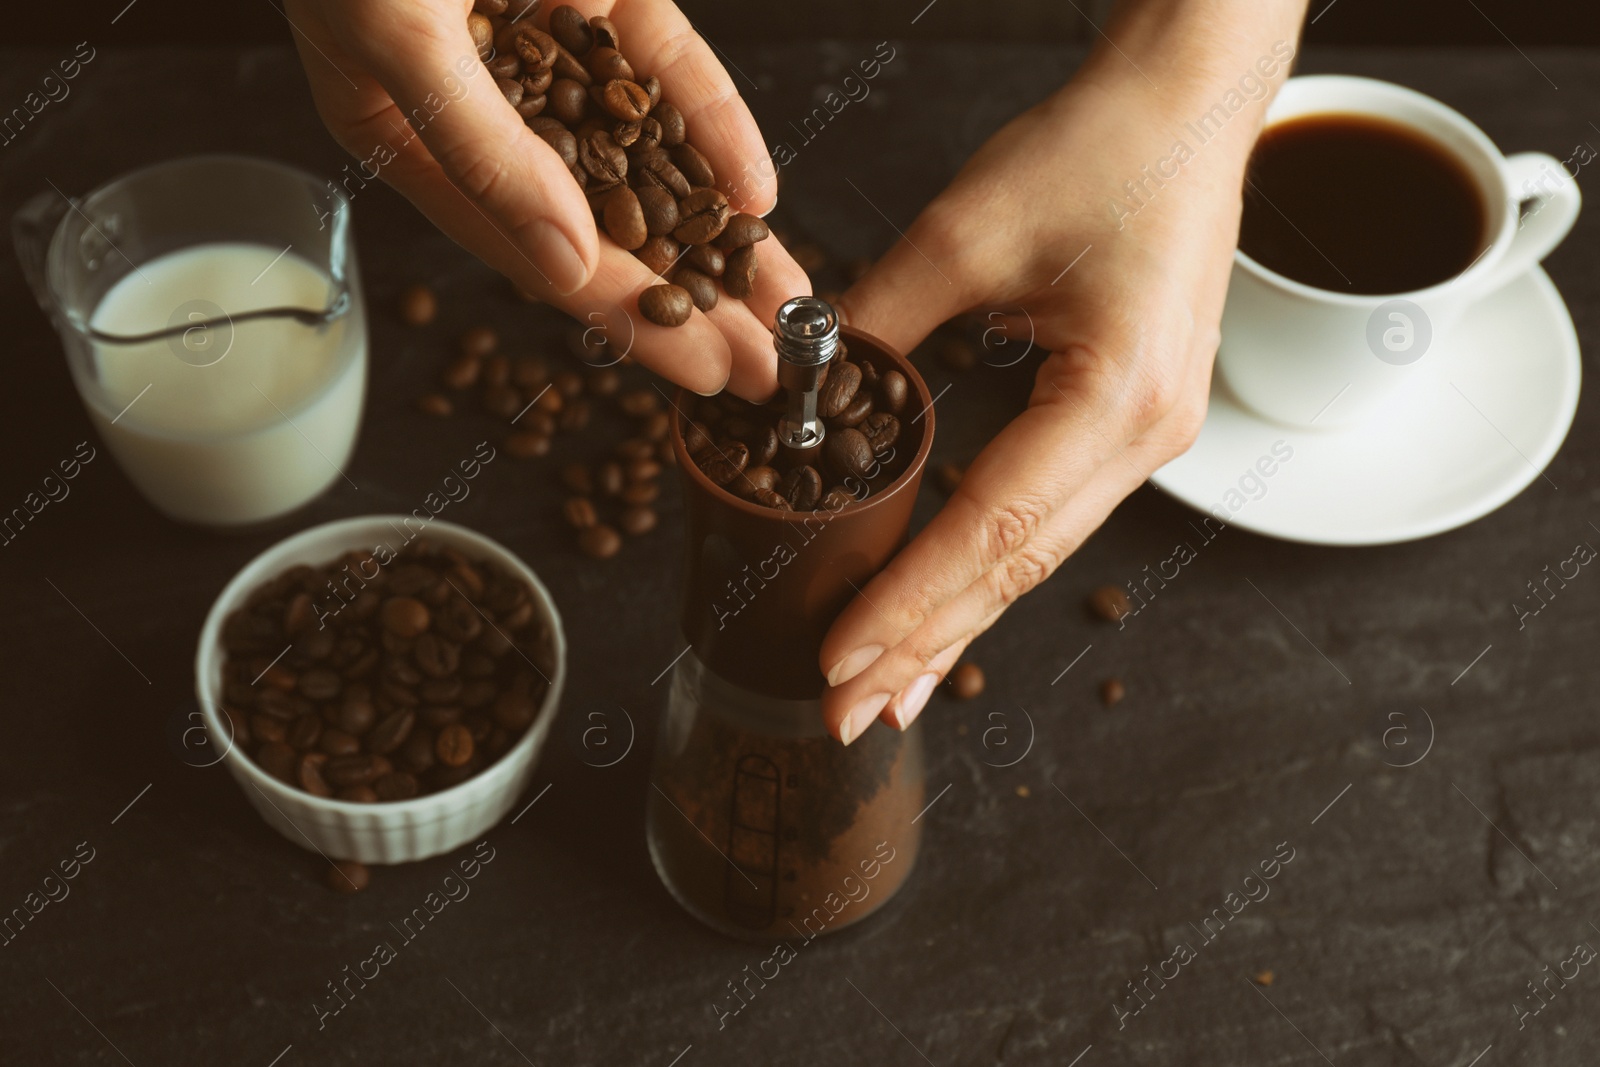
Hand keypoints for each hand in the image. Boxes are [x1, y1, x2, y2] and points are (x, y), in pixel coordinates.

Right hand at [283, 0, 808, 398]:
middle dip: (690, 298)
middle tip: (771, 365)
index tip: (704, 368)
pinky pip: (664, 68)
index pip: (533, 254)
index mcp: (412, 138)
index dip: (622, 317)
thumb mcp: (398, 36)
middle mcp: (488, 110)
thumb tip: (566, 264)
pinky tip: (757, 188)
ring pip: (647, 162)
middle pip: (604, 226)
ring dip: (718, 234)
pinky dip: (712, 122)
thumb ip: (482, 151)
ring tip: (787, 300)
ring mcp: (549, 52)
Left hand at [818, 12, 1302, 742]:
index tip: (836, 661)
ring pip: (1035, 554)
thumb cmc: (1101, 147)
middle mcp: (1148, 438)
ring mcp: (1149, 437)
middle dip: (927, 646)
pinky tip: (944, 607)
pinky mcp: (1130, 420)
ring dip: (956, 622)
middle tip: (846, 716)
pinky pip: (1048, 515)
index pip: (993, 530)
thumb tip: (788, 384)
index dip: (909, 603)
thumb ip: (875, 320)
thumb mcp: (967, 228)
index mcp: (1119, 399)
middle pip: (1019, 567)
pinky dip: (986, 566)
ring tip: (888, 691)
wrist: (1188, 103)